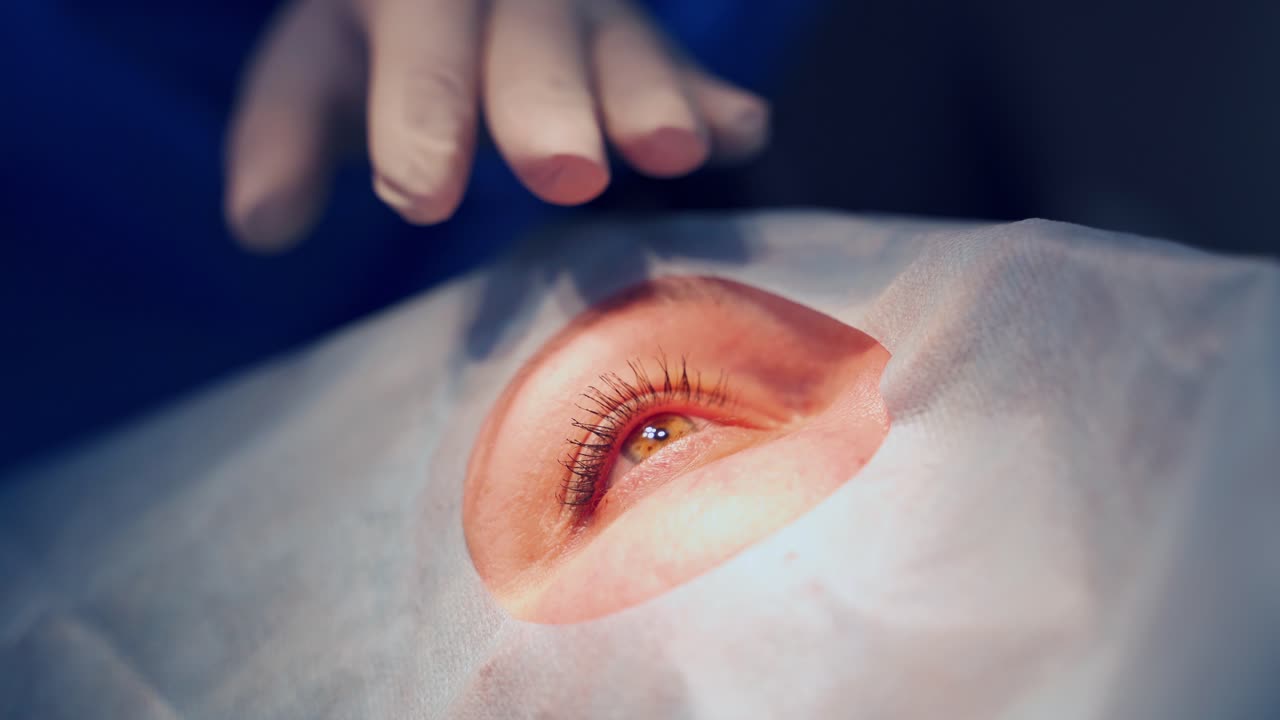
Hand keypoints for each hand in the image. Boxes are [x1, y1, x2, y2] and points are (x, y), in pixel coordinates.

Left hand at [224, 0, 771, 250]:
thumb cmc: (383, 38)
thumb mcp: (322, 66)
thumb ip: (287, 134)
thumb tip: (258, 225)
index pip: (415, 46)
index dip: (420, 113)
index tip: (423, 192)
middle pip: (528, 39)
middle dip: (545, 104)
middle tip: (564, 170)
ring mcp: (582, 11)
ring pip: (617, 45)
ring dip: (648, 96)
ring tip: (673, 150)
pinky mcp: (640, 40)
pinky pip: (683, 62)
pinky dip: (712, 99)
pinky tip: (742, 132)